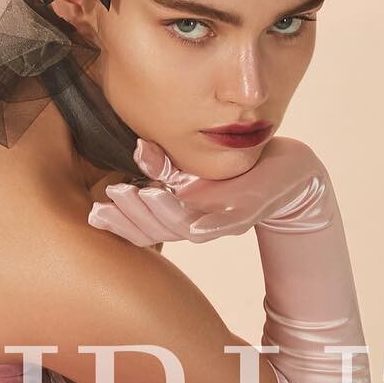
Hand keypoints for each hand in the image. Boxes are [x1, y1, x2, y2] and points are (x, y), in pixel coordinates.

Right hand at [87, 136, 327, 246]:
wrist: (289, 172)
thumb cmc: (238, 171)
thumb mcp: (193, 167)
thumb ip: (163, 164)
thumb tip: (138, 149)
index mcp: (181, 217)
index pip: (142, 228)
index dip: (118, 223)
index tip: (94, 211)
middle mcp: (197, 225)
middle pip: (155, 232)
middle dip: (130, 218)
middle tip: (109, 201)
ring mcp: (221, 222)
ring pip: (182, 228)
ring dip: (157, 216)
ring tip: (139, 195)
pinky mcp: (246, 214)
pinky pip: (221, 223)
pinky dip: (200, 221)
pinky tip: (181, 214)